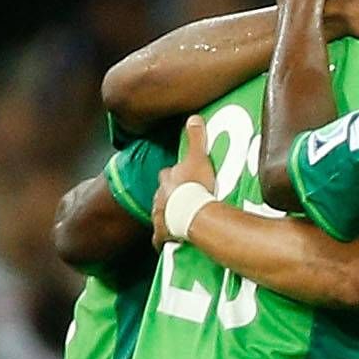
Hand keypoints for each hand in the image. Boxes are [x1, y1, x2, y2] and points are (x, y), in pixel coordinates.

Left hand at [153, 115, 215, 242]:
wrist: (190, 215)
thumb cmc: (195, 187)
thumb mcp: (199, 158)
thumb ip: (196, 138)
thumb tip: (193, 117)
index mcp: (168, 179)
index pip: (167, 173)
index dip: (173, 174)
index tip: (179, 175)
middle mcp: (160, 197)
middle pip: (161, 193)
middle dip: (168, 195)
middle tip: (178, 198)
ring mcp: (160, 216)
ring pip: (160, 214)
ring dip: (168, 215)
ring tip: (177, 219)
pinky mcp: (163, 234)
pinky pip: (161, 237)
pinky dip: (164, 239)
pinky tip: (170, 242)